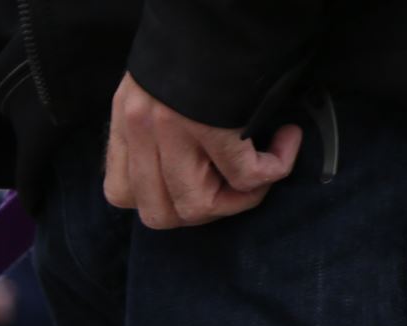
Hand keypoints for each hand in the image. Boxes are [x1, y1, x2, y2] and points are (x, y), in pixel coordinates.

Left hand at [105, 73, 299, 228]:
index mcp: (125, 119)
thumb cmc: (203, 31)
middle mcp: (142, 128)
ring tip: (265, 167)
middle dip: (203, 211)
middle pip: (159, 214)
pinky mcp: (215, 122)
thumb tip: (186, 160)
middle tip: (236, 185)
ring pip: (197, 206)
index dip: (161, 200)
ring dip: (239, 199)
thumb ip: (159, 121)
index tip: (196, 180)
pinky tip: (286, 142)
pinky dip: (273, 169)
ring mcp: (175, 128)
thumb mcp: (159, 78)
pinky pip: (245, 176)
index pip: (121, 194)